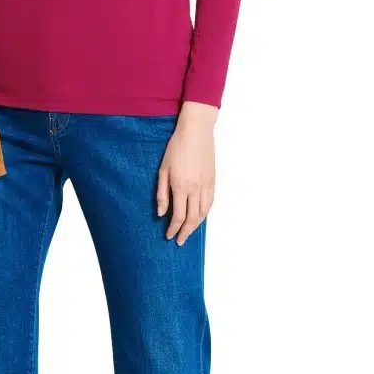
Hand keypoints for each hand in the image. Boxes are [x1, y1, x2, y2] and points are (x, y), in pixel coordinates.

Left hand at [156, 103, 218, 242]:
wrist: (196, 132)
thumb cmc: (176, 148)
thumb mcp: (163, 170)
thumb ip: (162, 193)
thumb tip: (161, 213)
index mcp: (180, 187)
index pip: (178, 216)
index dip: (173, 229)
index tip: (168, 236)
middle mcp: (195, 189)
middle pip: (192, 219)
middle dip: (185, 232)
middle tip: (180, 241)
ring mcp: (206, 185)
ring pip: (203, 213)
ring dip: (196, 226)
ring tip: (189, 232)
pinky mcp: (213, 180)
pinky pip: (210, 203)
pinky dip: (205, 213)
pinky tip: (200, 217)